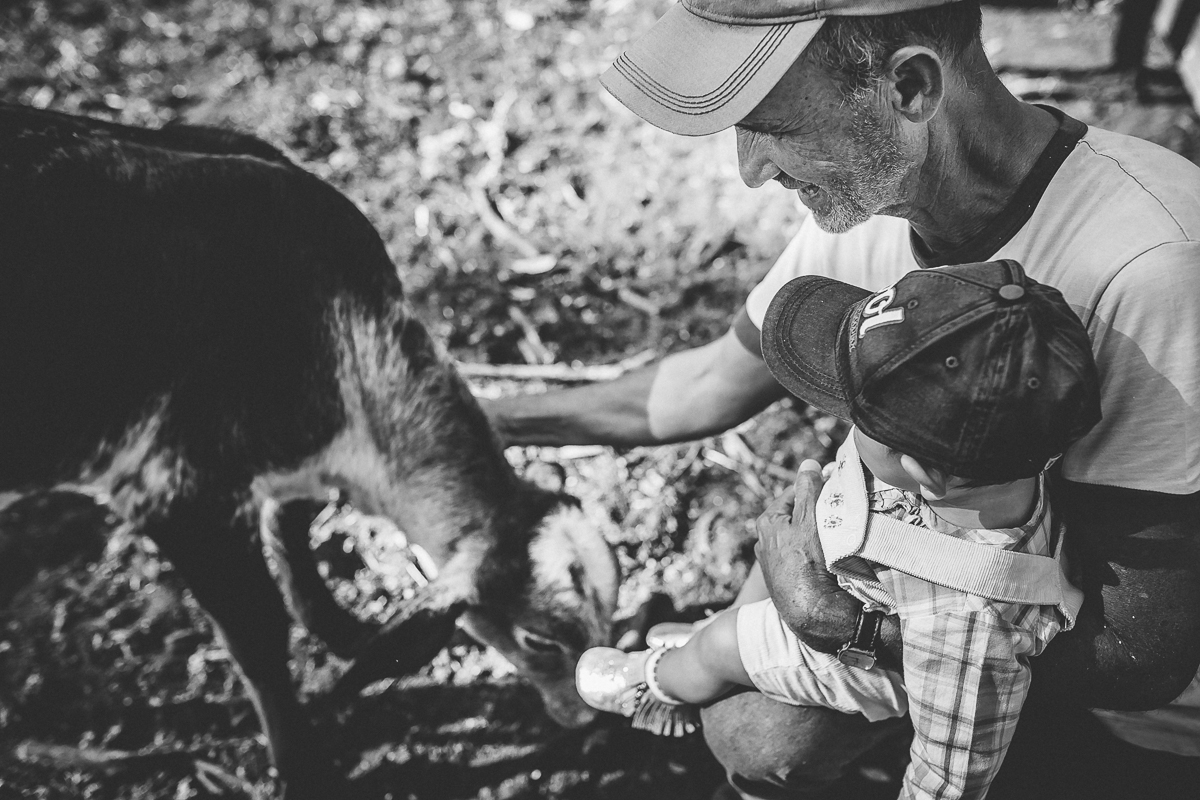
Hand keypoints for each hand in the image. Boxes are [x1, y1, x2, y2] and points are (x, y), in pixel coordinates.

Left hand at [754, 460, 861, 652]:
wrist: (812, 612)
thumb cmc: (807, 562)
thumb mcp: (808, 519)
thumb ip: (808, 489)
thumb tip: (809, 464)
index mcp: (767, 522)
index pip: (794, 494)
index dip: (815, 487)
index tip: (835, 485)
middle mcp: (765, 542)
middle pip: (798, 516)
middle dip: (818, 511)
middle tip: (841, 509)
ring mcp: (775, 563)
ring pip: (802, 537)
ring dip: (819, 533)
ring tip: (840, 532)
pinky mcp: (787, 581)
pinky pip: (805, 558)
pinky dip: (818, 553)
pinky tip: (831, 556)